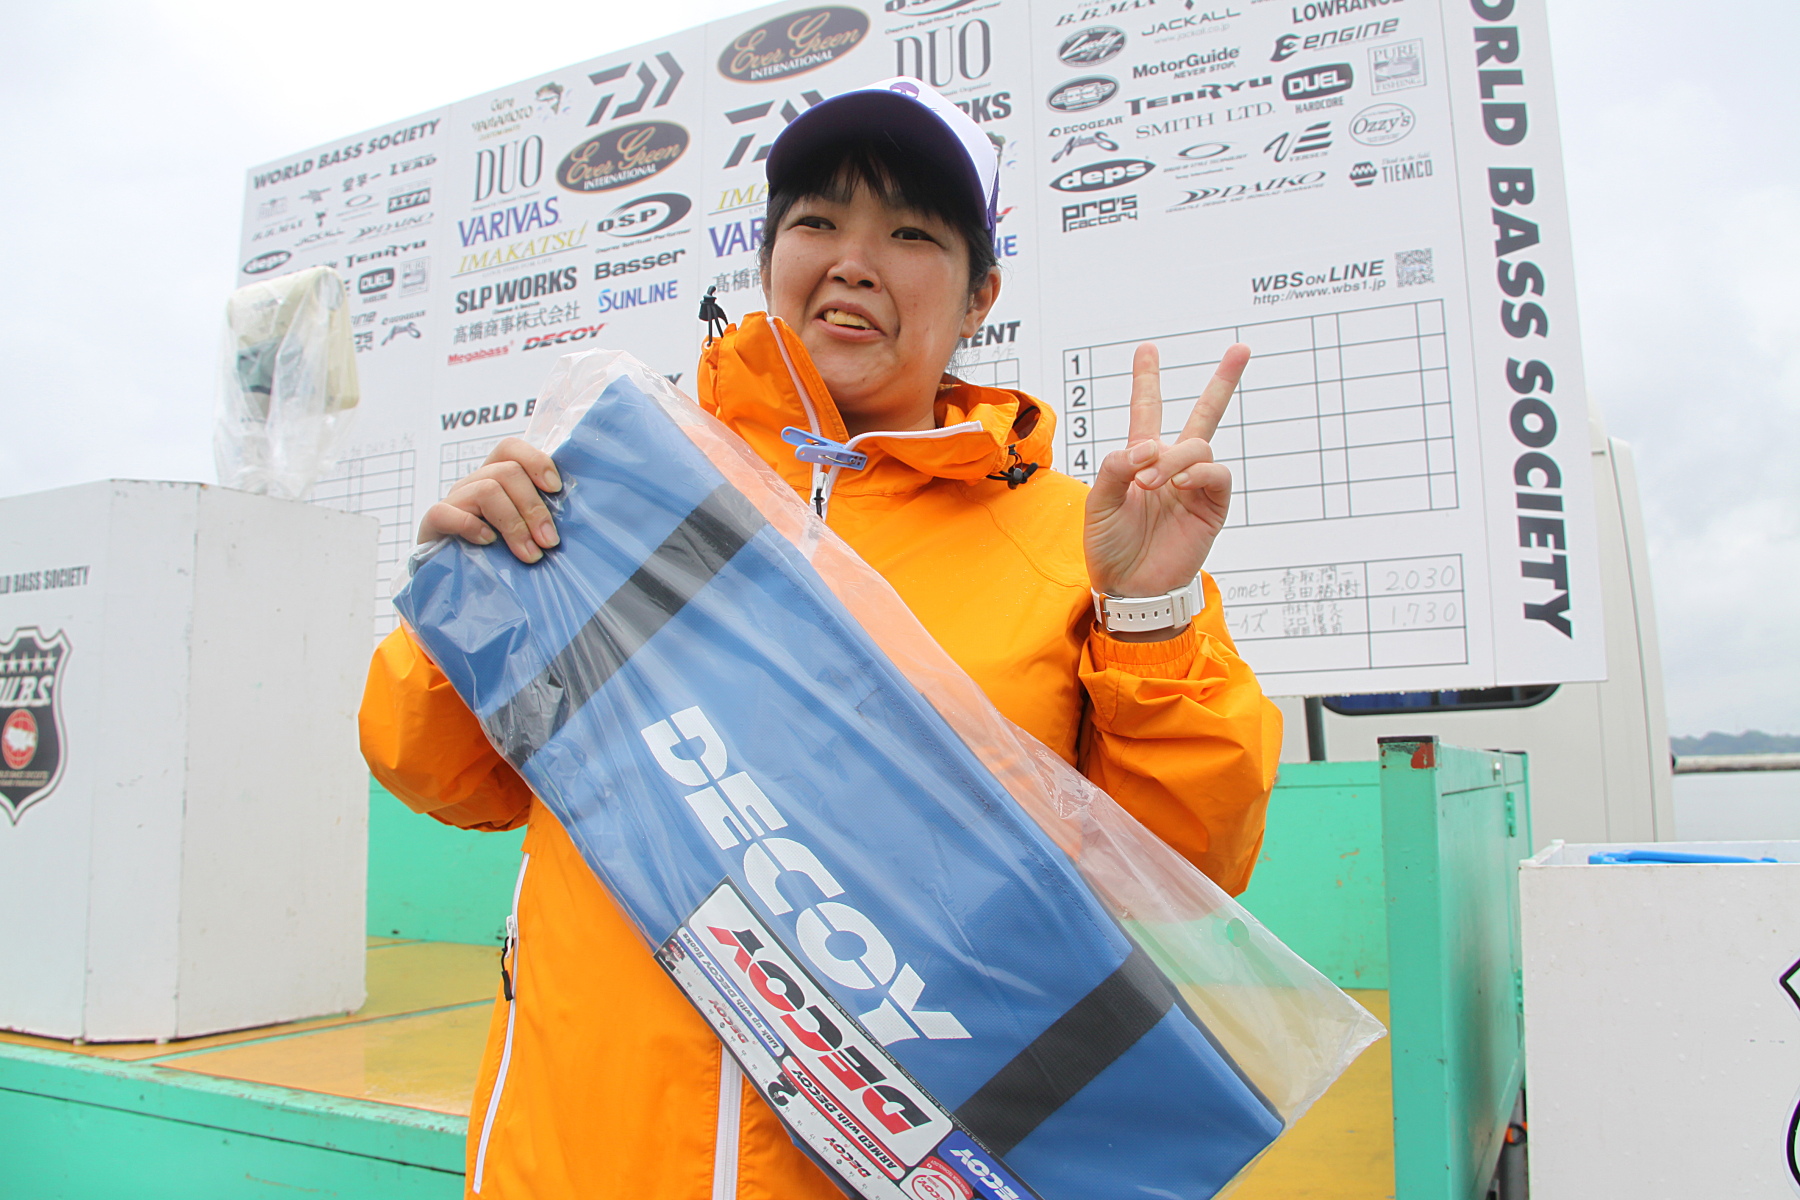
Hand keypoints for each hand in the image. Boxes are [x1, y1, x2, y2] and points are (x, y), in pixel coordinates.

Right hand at [418, 437, 562, 562]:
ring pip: (487, 490)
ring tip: (528, 554)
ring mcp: (453, 500)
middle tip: (548, 542)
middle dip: (533, 508)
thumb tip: (568, 525)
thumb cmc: (493, 551)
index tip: (555, 488)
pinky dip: (473, 527)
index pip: (510, 448)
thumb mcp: (519, 530)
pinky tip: (489, 543)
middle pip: (507, 472)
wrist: (448, 574)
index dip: (536, 461)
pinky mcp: (434, 521)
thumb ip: (536, 519)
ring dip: (514, 524)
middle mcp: (473, 483)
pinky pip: (449, 513)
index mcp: (495, 478)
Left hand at [1084, 342, 1249, 635]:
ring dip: (1175, 457)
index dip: (1147, 380)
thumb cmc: (1110, 548)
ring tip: (1151, 480)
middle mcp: (1171, 467)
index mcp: (1140, 461)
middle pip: (1203, 415)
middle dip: (1223, 382)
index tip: (1147, 349)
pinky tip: (1180, 482)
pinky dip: (1199, 472)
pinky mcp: (1211, 508)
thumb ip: (1116, 467)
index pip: (1147, 412)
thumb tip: (1147, 448)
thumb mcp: (1098, 503)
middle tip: (1240, 349)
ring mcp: (1194, 486)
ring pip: (1199, 446)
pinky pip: (1217, 475)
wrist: (1129, 589)